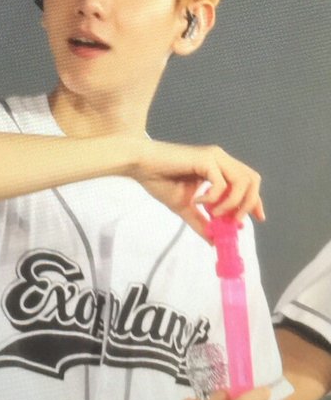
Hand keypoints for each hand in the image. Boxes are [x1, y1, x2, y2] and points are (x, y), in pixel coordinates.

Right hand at [133, 141, 264, 239]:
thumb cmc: (159, 180)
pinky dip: (213, 198)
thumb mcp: (184, 207)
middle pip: (252, 179)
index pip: (248, 181)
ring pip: (242, 181)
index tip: (258, 219)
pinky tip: (197, 201)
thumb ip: (201, 221)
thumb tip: (214, 241)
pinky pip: (221, 183)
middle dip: (248, 203)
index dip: (256, 201)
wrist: (141, 165)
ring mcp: (214, 157)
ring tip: (215, 213)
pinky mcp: (205, 159)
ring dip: (232, 203)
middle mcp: (220, 159)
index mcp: (218, 167)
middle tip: (234, 221)